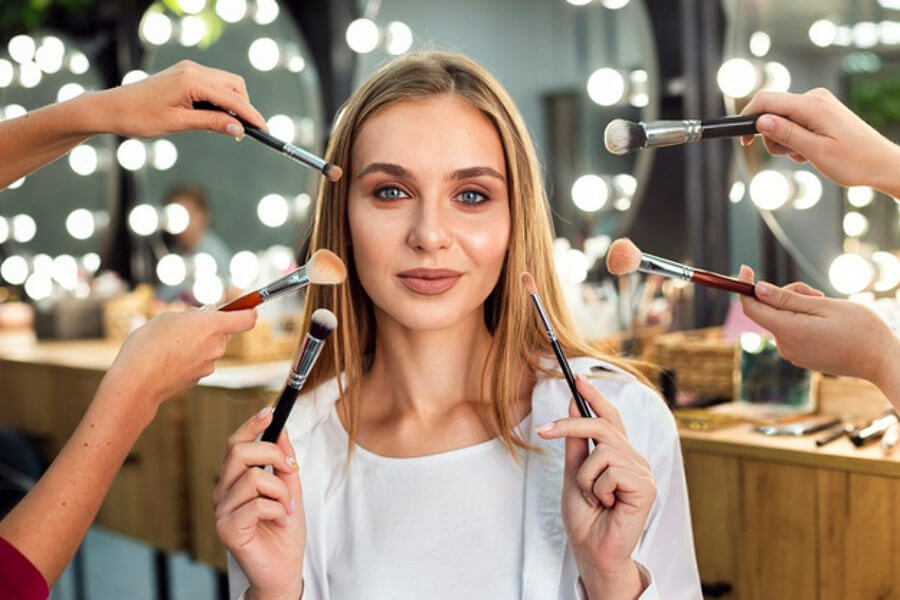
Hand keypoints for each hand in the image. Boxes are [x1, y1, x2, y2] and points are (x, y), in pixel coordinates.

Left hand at [93, 60, 266, 138]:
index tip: (264, 130)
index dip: (251, 115)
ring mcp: (188, 70)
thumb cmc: (141, 117)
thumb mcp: (180, 124)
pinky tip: (216, 117)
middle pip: (234, 85)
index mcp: (192, 80)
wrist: (112, 108)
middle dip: (244, 107)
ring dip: (233, 104)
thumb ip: (212, 123)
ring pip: (225, 84)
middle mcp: (193, 70)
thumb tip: (239, 129)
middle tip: (246, 132)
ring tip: (230, 127)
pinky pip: (212, 85)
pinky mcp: (184, 75)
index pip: (233, 98)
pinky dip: (220, 100)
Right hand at [106, 308, 255, 408]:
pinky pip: (200, 361)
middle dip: (211, 326)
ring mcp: (209, 364)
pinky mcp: (200, 377)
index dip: (248, 311)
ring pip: (211, 347)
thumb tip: (204, 316)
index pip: (247, 319)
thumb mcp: (168, 316)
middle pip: (225, 332)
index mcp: (213, 326)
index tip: (247, 308)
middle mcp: (216, 346)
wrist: (137, 380)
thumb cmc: (149, 343)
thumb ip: (192, 315)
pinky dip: (190, 357)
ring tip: (171, 342)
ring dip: (199, 342)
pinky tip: (170, 358)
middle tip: (188, 323)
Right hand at [214, 409, 304, 599]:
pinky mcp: (226, 530)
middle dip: (273, 455)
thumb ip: (284, 462)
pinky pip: (256, 504)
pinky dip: (278, 510)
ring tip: (287, 508)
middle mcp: (222, 493)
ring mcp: (221, 511)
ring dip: (281, 491)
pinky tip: (281, 521)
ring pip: (253, 478)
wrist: (285, 570)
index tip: (270, 412)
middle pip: (239, 452)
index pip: (234, 444)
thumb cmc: (284, 531)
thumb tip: (281, 429)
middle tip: (291, 471)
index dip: (250, 426)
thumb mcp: (290, 489)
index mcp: (234, 481)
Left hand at [537, 376, 654, 599]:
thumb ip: (576, 442)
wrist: (591, 549)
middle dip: (571, 424)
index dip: (595, 397)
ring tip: (593, 498)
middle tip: (545, 430)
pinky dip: (598, 489)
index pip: (610, 418)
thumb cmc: (585, 516)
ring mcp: (642, 472)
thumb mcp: (574, 471)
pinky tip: (606, 505)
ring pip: (603, 451)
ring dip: (586, 477)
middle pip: (603, 425)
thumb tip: (574, 405)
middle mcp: (634, 459)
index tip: (577, 380)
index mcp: (619, 455)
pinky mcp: (646, 487)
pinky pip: (611, 470)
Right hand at [738, 88, 899, 196]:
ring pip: (783, 120)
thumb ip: (786, 133)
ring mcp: (819, 104)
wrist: (881, 164)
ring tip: (806, 155)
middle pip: (773, 112)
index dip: (748, 118)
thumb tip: (760, 121)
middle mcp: (814, 98)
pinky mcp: (821, 111)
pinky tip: (812, 150)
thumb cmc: (854, 161)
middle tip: (792, 156)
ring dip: (786, 141)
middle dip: (773, 137)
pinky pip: (795, 122)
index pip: (766, 101)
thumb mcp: (815, 151)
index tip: (744, 141)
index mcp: (812, 105)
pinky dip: (797, 139)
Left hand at [738, 266, 899, 395]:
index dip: (744, 287)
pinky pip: (792, 331)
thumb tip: (757, 289)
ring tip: (826, 307)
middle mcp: (784, 346)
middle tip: (816, 292)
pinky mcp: (802, 357)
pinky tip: (826, 322)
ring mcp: (793, 354)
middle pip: (770, 310)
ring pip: (782, 319)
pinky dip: (802, 320)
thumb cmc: (859, 330)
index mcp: (787, 331)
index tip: (746, 269)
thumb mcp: (823, 305)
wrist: (881, 361)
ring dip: (797, 306)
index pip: (751, 308)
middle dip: (786, 294)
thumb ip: (788, 298)